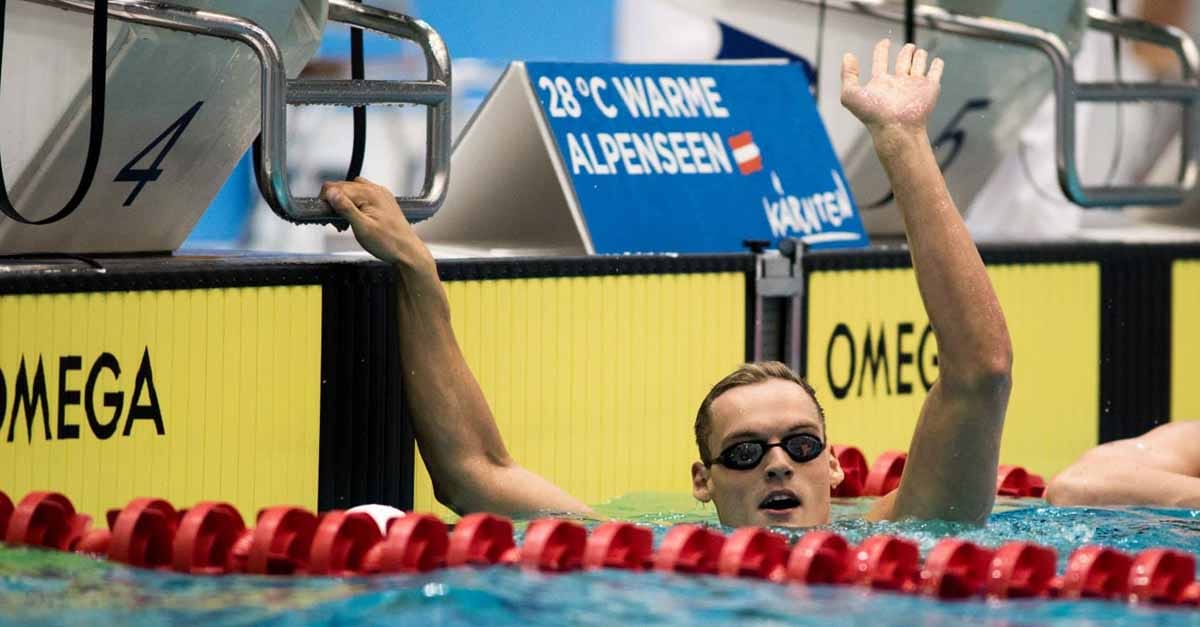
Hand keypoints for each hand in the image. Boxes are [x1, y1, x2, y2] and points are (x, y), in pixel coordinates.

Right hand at [320, 177, 434, 273]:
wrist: (407, 252)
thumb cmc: (389, 243)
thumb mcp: (362, 227)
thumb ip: (345, 208)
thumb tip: (331, 193)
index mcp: (369, 194)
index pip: (335, 187)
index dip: (327, 202)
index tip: (328, 216)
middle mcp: (375, 190)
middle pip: (342, 187)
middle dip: (334, 204)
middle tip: (337, 223)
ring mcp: (380, 195)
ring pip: (351, 191)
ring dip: (344, 204)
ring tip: (346, 222)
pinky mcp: (382, 201)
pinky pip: (362, 196)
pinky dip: (355, 205)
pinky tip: (356, 218)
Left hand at [841, 39, 943, 135]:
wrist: (897, 129)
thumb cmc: (873, 115)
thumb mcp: (851, 94)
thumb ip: (848, 75)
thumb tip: (848, 56)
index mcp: (881, 83)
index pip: (881, 61)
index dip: (882, 50)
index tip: (884, 42)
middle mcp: (898, 83)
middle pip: (903, 62)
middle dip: (906, 53)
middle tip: (909, 46)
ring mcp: (914, 85)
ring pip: (918, 65)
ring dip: (920, 57)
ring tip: (919, 51)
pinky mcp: (929, 88)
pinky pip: (935, 73)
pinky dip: (937, 66)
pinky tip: (937, 61)